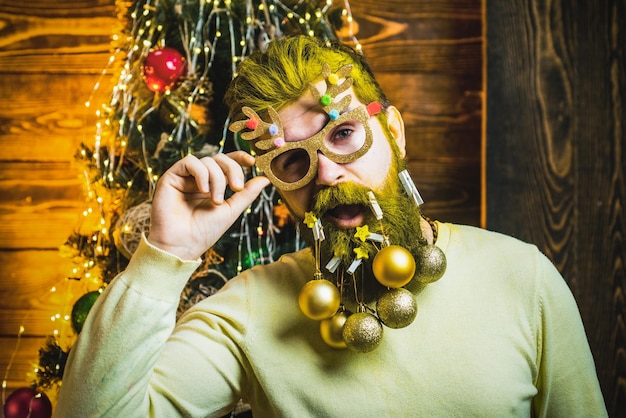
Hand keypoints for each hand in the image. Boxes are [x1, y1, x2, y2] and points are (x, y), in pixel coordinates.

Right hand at [147, 152, 270, 259]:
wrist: (182, 245)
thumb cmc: (204, 232)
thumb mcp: (231, 210)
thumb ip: (247, 193)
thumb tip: (266, 178)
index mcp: (212, 185)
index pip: (226, 163)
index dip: (239, 157)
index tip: (253, 162)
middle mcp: (198, 179)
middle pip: (219, 158)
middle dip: (232, 170)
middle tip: (237, 188)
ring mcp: (185, 177)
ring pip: (207, 161)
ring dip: (217, 179)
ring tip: (216, 200)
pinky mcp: (171, 177)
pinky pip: (190, 162)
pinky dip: (201, 173)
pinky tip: (203, 190)